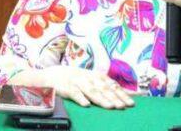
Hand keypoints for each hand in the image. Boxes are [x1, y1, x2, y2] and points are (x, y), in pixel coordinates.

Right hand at [8, 66, 134, 109]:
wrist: (49, 75)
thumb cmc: (72, 78)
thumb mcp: (87, 79)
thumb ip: (102, 85)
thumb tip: (121, 92)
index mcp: (94, 75)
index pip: (110, 84)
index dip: (121, 92)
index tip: (132, 101)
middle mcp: (87, 77)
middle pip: (104, 88)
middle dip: (115, 97)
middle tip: (124, 106)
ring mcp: (76, 81)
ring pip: (91, 90)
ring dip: (101, 98)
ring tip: (111, 106)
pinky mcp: (65, 87)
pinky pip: (73, 93)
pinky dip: (80, 98)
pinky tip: (86, 105)